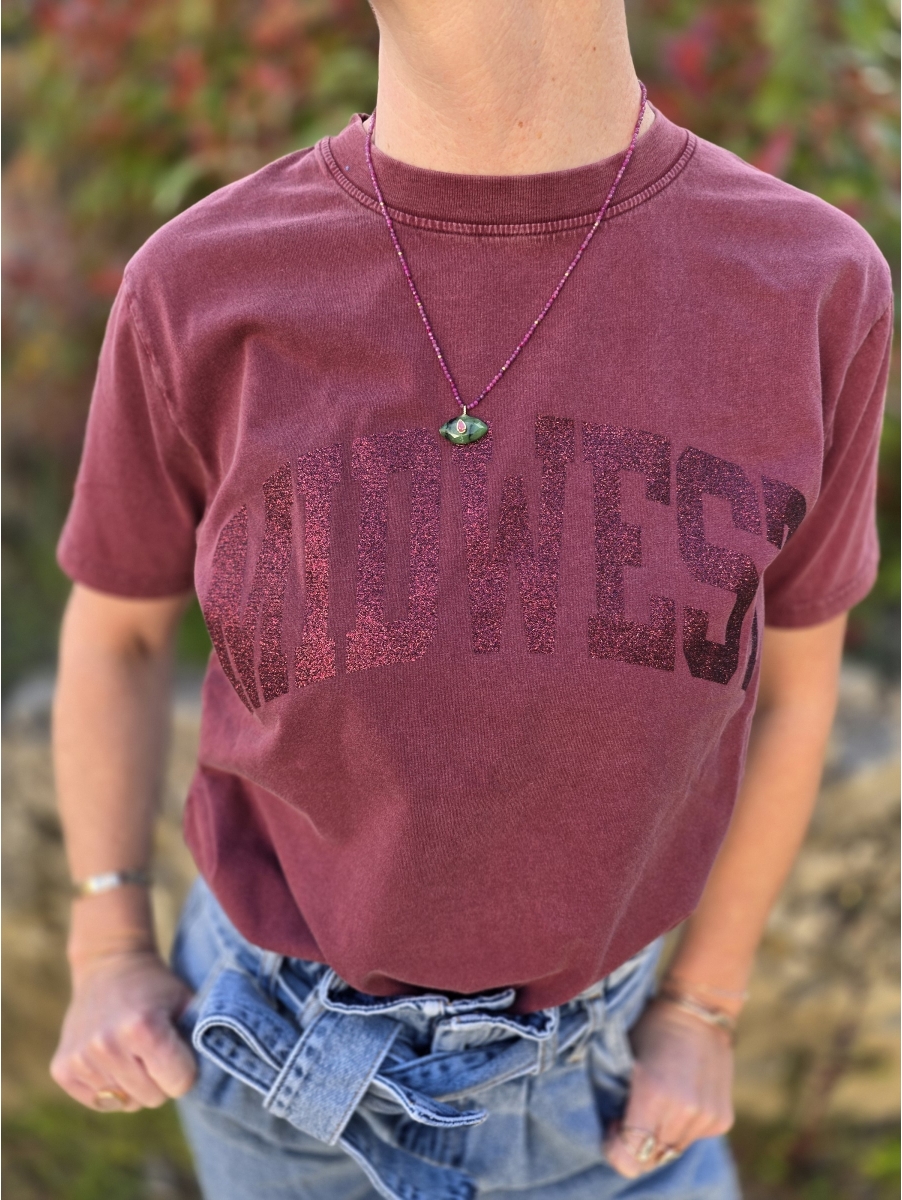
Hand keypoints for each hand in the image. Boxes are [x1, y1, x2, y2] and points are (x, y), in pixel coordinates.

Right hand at [51, 950, 196, 1111]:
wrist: (108, 965)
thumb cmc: (156, 987)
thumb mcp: (187, 1001)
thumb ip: (205, 1033)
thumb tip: (221, 1066)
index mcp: (143, 1027)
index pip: (179, 1083)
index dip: (186, 1067)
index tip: (179, 1048)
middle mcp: (107, 1045)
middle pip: (153, 1098)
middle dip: (161, 1078)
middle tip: (155, 1049)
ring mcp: (81, 1058)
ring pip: (126, 1104)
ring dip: (135, 1084)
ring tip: (133, 1050)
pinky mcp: (63, 1069)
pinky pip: (99, 1102)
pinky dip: (111, 1088)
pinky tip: (113, 1058)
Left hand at [604, 998, 734, 1177]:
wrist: (699, 1010)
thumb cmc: (652, 1029)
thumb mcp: (625, 1059)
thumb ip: (618, 1100)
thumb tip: (615, 1134)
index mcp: (653, 1093)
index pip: (630, 1157)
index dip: (615, 1149)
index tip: (613, 1124)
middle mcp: (684, 1111)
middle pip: (650, 1160)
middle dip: (634, 1144)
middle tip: (629, 1114)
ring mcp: (707, 1117)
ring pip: (672, 1151)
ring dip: (659, 1136)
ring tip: (655, 1104)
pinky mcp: (723, 1120)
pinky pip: (692, 1138)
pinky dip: (681, 1127)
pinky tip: (678, 1098)